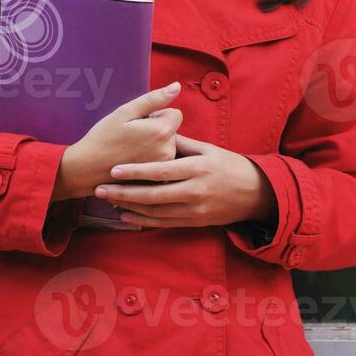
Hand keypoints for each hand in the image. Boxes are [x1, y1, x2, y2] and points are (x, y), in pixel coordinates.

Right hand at [51, 83, 183, 200]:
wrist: (86, 169)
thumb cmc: (103, 137)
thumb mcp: (125, 112)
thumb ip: (154, 99)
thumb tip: (177, 86)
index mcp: (162, 131)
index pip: (174, 113)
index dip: (156, 115)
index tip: (139, 123)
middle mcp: (169, 151)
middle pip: (172, 130)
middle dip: (157, 129)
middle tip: (132, 137)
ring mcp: (163, 167)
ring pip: (167, 145)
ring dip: (155, 144)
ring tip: (131, 149)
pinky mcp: (158, 180)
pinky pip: (162, 161)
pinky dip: (152, 159)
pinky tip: (134, 161)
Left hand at [92, 134, 275, 229]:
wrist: (255, 193)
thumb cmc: (230, 165)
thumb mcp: (209, 149)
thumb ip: (182, 144)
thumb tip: (157, 132)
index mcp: (198, 167)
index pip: (162, 171)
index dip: (136, 171)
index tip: (114, 169)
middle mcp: (195, 190)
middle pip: (153, 195)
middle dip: (124, 193)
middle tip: (100, 189)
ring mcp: (195, 210)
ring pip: (156, 212)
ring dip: (129, 207)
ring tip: (108, 200)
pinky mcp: (194, 222)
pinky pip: (164, 223)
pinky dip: (143, 221)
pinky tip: (126, 216)